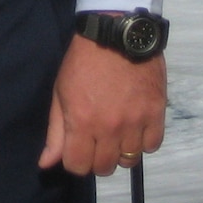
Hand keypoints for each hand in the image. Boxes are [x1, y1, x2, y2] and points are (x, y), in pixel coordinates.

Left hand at [38, 36, 165, 176]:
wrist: (115, 34)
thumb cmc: (82, 62)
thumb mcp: (61, 93)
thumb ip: (55, 132)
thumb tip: (46, 164)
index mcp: (81, 122)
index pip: (78, 166)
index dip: (75, 161)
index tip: (77, 148)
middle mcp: (109, 128)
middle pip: (104, 168)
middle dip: (96, 159)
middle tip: (96, 141)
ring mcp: (135, 122)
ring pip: (129, 161)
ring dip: (120, 151)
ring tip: (116, 132)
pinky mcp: (156, 113)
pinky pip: (152, 146)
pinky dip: (143, 141)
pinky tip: (134, 127)